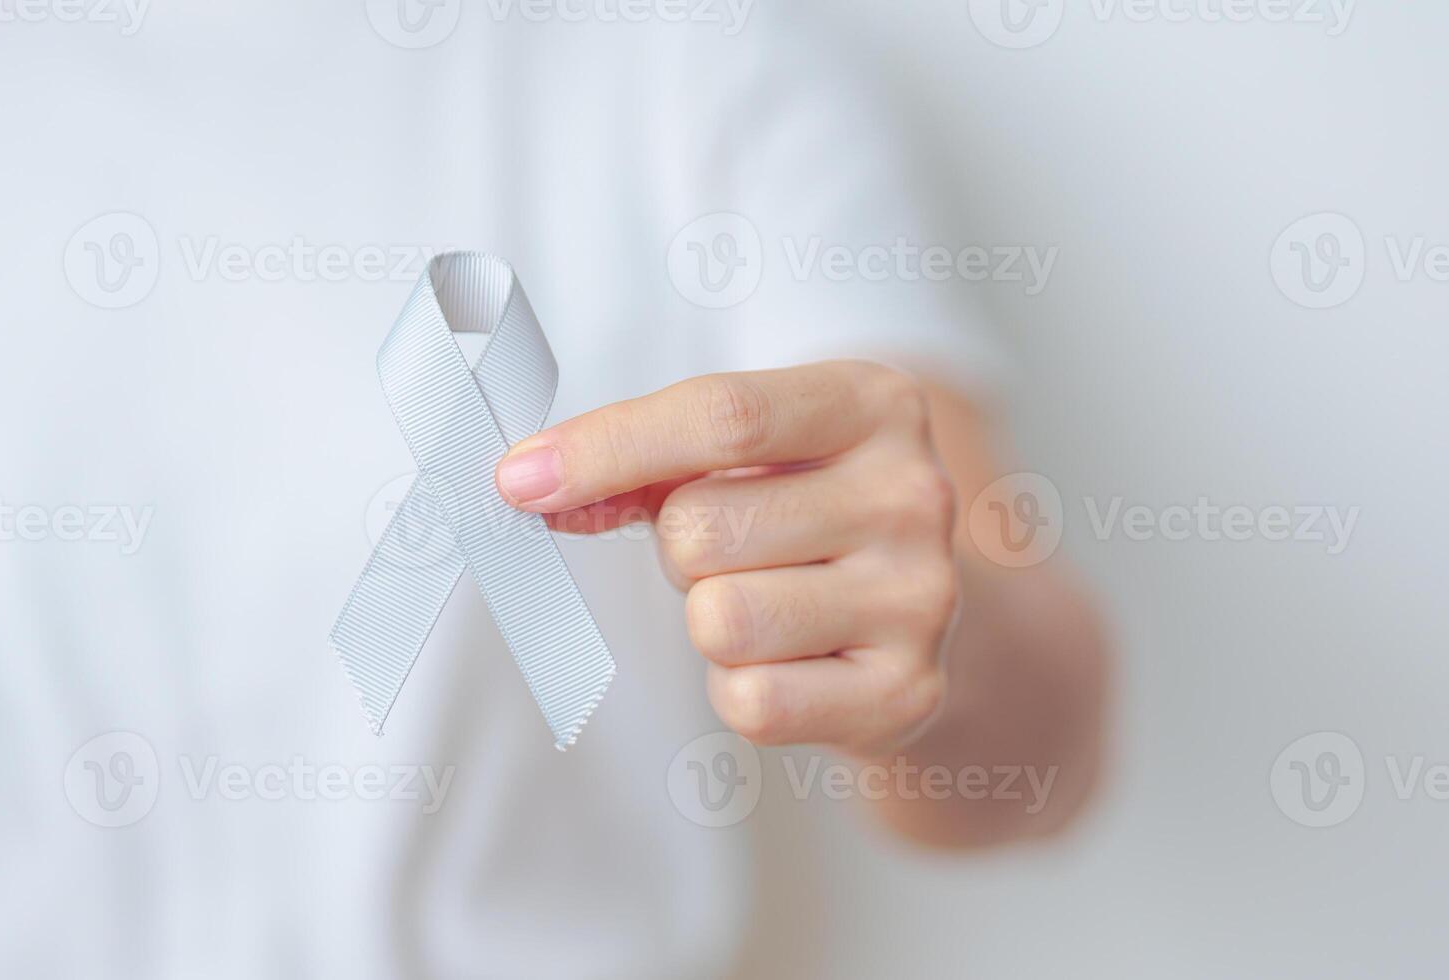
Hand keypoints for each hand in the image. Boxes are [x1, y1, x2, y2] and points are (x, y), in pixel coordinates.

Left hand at [494, 360, 956, 756]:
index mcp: (877, 405)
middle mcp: (915, 495)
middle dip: (681, 551)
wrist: (928, 617)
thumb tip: (534, 484)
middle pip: (701, 527)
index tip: (521, 479)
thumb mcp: (753, 457)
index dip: (608, 447)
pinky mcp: (908, 692)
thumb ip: (649, 461)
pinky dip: (743, 690)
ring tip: (771, 606)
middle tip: (739, 553)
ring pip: (720, 619)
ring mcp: (922, 598)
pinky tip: (793, 662)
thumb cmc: (813, 518)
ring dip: (712, 623)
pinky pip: (753, 702)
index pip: (724, 415)